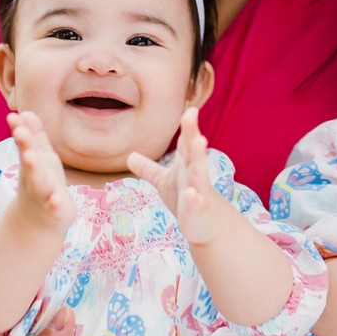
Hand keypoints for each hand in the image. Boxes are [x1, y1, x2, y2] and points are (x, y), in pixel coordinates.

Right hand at [8, 111, 74, 230]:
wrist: (38, 222)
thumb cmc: (40, 183)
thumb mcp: (38, 158)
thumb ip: (33, 136)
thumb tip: (25, 112)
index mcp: (33, 162)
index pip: (26, 144)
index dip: (21, 130)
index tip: (13, 116)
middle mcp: (34, 176)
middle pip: (30, 160)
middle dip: (25, 146)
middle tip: (19, 132)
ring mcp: (43, 193)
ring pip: (39, 181)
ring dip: (35, 169)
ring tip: (31, 156)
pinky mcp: (55, 209)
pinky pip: (55, 206)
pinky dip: (55, 203)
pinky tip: (56, 200)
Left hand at [128, 107, 226, 243]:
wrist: (208, 226)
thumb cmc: (186, 199)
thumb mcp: (165, 182)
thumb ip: (148, 168)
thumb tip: (129, 156)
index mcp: (186, 164)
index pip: (187, 142)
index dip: (188, 126)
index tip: (190, 109)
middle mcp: (193, 173)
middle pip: (192, 151)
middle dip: (192, 133)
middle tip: (191, 114)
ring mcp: (198, 190)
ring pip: (198, 172)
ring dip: (199, 157)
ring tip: (200, 141)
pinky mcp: (198, 209)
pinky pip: (196, 202)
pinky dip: (194, 198)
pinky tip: (191, 194)